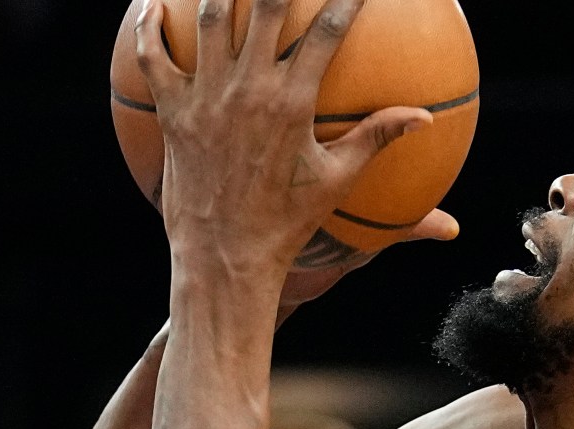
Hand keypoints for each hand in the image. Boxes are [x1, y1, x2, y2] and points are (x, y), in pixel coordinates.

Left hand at [134, 0, 438, 286]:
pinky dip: (149, 27)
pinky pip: (153, 58)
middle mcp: (249, 90)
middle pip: (268, 6)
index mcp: (293, 102)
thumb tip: (425, 116)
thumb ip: (377, 138)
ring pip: (213, 18)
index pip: (327, 30)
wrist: (223, 258)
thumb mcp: (337, 180)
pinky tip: (152, 3)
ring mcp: (206, 98)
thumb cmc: (285, 223)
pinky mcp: (172, 113)